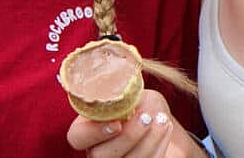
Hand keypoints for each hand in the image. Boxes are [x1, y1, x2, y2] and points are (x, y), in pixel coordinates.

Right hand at [67, 90, 205, 157]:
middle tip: (145, 117)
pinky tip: (166, 127)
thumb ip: (124, 96)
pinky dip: (159, 146)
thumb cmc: (139, 103)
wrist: (159, 117)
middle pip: (100, 156)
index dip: (93, 132)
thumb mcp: (132, 93)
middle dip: (127, 137)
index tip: (117, 123)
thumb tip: (128, 99)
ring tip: (162, 119)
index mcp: (87, 127)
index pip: (78, 137)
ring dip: (148, 141)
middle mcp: (98, 150)